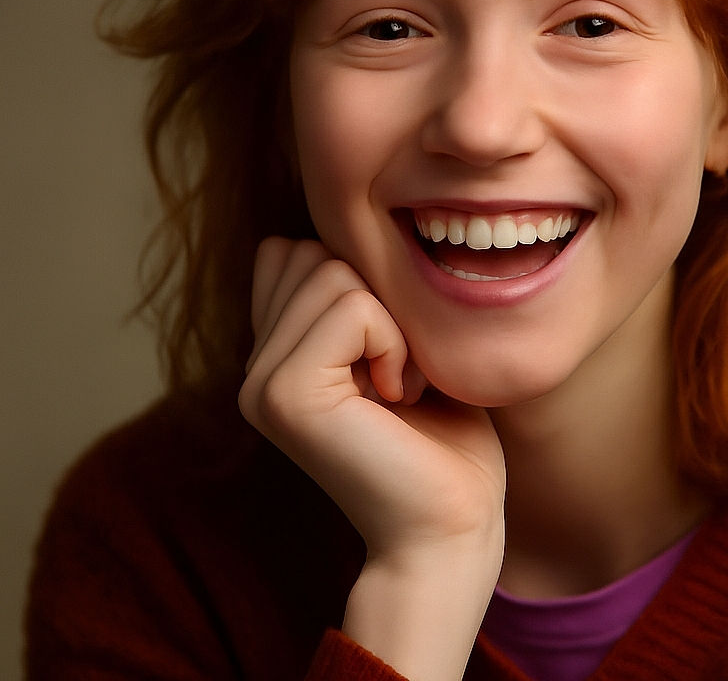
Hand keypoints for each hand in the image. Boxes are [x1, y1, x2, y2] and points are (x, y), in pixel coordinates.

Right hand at [239, 236, 505, 564]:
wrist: (452, 524)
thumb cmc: (446, 435)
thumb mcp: (401, 341)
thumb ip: (357, 293)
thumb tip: (344, 223)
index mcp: (277, 350)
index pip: (298, 248)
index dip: (365, 287)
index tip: (391, 354)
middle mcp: (256, 364)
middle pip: (315, 251)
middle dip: (379, 301)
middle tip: (398, 374)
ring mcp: (260, 381)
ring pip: (332, 271)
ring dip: (391, 326)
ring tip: (398, 390)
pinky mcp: (283, 394)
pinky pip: (349, 308)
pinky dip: (392, 344)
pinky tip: (396, 399)